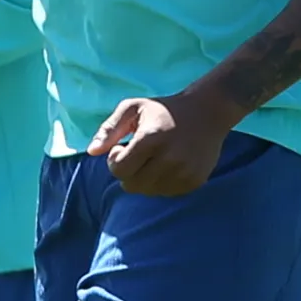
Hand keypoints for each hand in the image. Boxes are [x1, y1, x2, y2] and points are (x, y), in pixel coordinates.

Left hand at [92, 93, 226, 197]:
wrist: (208, 111)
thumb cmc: (164, 109)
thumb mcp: (133, 108)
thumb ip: (109, 128)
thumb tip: (91, 152)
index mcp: (151, 139)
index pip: (119, 170)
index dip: (115, 160)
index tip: (123, 147)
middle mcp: (170, 159)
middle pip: (132, 185)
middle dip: (128, 172)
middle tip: (138, 155)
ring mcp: (184, 172)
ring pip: (149, 192)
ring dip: (145, 179)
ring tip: (153, 160)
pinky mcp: (195, 180)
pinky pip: (167, 193)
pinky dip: (162, 183)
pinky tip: (168, 165)